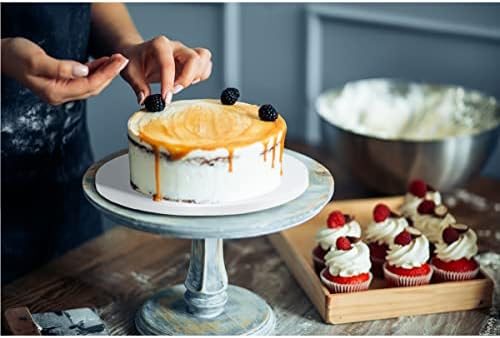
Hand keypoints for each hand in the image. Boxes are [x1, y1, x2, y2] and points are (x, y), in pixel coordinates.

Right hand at [1, 37, 128, 104]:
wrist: (2, 56)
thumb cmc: (14, 56)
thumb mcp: (36, 60)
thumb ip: (61, 67)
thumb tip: (83, 71)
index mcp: (55, 92)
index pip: (89, 85)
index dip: (107, 73)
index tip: (119, 62)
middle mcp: (60, 95)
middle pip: (93, 87)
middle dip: (110, 74)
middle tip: (122, 60)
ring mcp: (60, 91)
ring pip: (90, 84)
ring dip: (104, 72)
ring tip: (115, 60)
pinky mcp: (60, 84)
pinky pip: (83, 80)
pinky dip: (94, 71)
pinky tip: (101, 63)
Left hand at [118, 36, 211, 103]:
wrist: (138, 55)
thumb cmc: (134, 60)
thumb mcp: (130, 72)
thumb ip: (138, 86)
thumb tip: (145, 100)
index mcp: (159, 45)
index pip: (168, 63)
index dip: (168, 83)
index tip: (165, 98)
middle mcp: (175, 46)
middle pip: (194, 58)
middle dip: (186, 79)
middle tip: (174, 91)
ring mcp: (185, 52)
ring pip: (204, 58)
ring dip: (197, 75)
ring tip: (182, 84)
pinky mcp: (192, 60)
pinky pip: (206, 65)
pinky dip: (202, 75)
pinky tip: (188, 82)